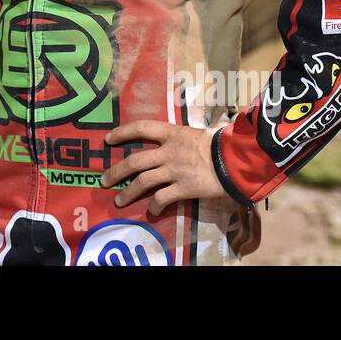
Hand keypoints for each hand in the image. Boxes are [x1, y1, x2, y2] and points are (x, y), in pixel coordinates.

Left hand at [100, 121, 226, 215]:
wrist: (236, 159)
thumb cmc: (221, 143)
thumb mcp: (199, 132)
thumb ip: (184, 138)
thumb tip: (181, 139)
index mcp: (172, 133)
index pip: (141, 128)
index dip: (122, 133)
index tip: (108, 139)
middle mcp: (168, 151)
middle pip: (135, 161)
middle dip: (116, 172)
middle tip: (104, 181)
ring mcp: (174, 170)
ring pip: (143, 182)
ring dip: (128, 192)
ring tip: (118, 200)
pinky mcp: (183, 188)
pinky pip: (162, 198)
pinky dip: (154, 206)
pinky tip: (151, 211)